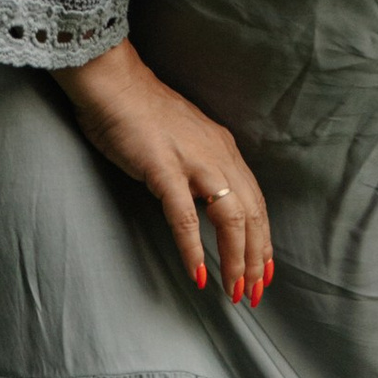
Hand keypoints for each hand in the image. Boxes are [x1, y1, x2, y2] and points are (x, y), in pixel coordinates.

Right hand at [52, 39, 272, 305]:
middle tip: (254, 295)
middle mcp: (218, 154)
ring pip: (230, 217)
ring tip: (234, 291)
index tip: (265, 272)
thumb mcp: (185, 142)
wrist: (112, 82)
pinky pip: (185, 216)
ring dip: (235, 259)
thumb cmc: (140, 112)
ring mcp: (192, 160)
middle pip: (251, 214)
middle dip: (257, 258)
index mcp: (223, 149)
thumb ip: (201, 169)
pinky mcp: (163, 167)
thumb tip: (208, 202)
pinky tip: (198, 274)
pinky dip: (194, 248)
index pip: (255, 202)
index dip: (263, 240)